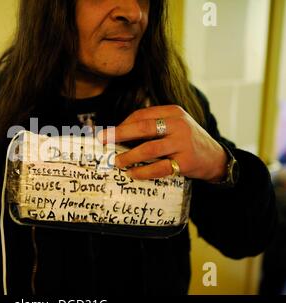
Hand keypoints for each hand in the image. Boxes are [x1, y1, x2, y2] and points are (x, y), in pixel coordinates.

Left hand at [99, 105, 227, 181]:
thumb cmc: (186, 141)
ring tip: (116, 162)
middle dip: (119, 134)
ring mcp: (183, 143)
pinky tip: (132, 174)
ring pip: (149, 149)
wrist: (215, 158)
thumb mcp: (174, 125)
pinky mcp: (186, 162)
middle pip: (143, 127)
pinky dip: (143, 172)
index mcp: (173, 112)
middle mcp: (178, 125)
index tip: (108, 133)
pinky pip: (159, 168)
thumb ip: (153, 126)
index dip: (123, 124)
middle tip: (102, 140)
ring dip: (129, 156)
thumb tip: (119, 133)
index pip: (142, 115)